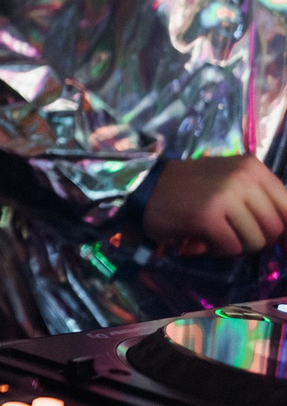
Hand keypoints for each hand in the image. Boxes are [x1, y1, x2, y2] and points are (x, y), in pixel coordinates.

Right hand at [142, 155, 286, 255]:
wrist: (144, 187)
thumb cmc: (192, 188)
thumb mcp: (232, 184)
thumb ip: (262, 201)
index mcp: (253, 167)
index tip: (282, 248)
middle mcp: (243, 177)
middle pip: (275, 228)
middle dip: (257, 239)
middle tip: (234, 235)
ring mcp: (226, 195)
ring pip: (257, 241)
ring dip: (237, 246)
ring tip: (216, 235)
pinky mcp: (208, 215)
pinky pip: (233, 248)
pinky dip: (219, 250)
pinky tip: (203, 239)